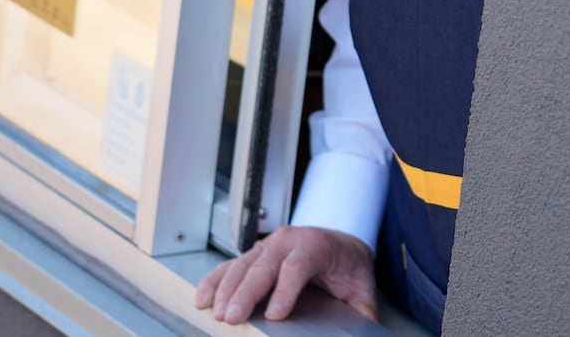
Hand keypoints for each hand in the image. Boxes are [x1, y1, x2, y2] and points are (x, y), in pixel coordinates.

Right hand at [195, 225, 377, 324]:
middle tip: (233, 317)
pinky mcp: (255, 254)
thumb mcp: (363, 287)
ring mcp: (268, 246)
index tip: (276, 315)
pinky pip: (230, 266)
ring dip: (225, 289)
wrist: (342, 244)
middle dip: (246, 293)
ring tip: (215, 312)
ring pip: (242, 265)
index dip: (285, 291)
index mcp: (316, 246)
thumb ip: (363, 311)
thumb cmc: (348, 265)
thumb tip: (366, 330)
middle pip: (263, 267)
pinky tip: (203, 297)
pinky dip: (214, 281)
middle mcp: (288, 241)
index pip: (297, 267)